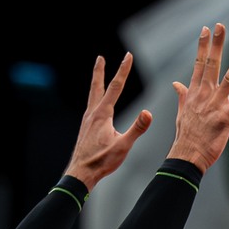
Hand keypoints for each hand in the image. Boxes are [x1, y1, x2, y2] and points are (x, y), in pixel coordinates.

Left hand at [67, 54, 152, 189]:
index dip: (123, 70)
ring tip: (98, 76)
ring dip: (96, 83)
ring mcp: (87, 120)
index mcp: (103, 114)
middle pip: (97, 86)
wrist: (81, 172)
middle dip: (100, 71)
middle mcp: (92, 113)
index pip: (115, 87)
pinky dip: (95, 98)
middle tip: (100, 57)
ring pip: (92, 96)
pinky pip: (91, 107)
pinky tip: (97, 105)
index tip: (128, 56)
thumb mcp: (123, 146)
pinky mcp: (85, 128)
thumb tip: (148, 113)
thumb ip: (136, 129)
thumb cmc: (102, 161)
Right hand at [167, 23, 228, 172]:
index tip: (206, 29)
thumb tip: (176, 84)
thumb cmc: (186, 135)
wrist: (187, 156)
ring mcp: (216, 106)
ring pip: (228, 80)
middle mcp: (205, 95)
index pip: (199, 63)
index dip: (203, 46)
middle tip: (221, 26)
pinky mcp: (226, 119)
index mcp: (195, 92)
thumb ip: (183, 95)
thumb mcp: (182, 112)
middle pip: (212, 64)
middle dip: (216, 45)